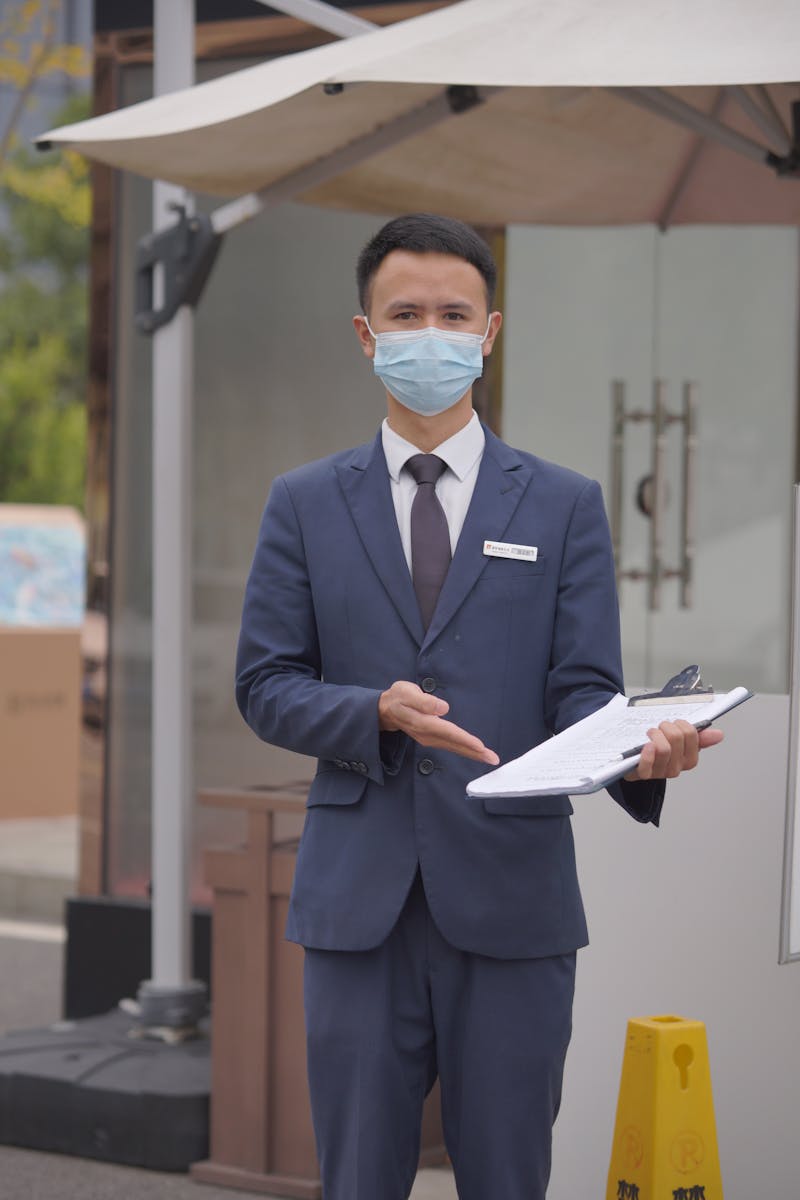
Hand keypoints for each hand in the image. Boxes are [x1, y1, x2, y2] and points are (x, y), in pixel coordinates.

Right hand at [379, 681, 498, 764]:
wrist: (386, 710)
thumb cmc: (398, 698)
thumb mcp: (406, 693)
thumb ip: (423, 701)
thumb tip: (443, 708)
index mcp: (423, 722)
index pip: (448, 732)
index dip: (464, 739)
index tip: (479, 746)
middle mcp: (428, 735)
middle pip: (454, 744)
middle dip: (474, 752)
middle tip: (493, 759)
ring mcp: (430, 739)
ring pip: (454, 748)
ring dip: (472, 754)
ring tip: (489, 758)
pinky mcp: (432, 739)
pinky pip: (451, 746)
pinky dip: (464, 750)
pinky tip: (474, 752)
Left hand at [624, 718, 723, 781]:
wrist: (635, 763)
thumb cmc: (657, 750)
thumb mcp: (679, 742)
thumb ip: (698, 737)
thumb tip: (719, 734)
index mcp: (688, 758)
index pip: (691, 734)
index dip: (682, 724)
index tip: (675, 723)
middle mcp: (676, 767)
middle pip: (676, 738)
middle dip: (666, 727)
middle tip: (660, 727)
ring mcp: (660, 771)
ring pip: (664, 748)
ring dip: (655, 734)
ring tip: (651, 733)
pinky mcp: (644, 774)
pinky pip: (648, 764)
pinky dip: (648, 753)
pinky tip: (647, 745)